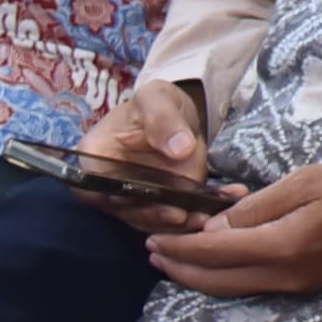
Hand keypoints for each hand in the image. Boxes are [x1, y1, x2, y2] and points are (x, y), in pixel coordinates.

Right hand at [72, 81, 228, 232]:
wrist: (175, 116)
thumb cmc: (156, 104)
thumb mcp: (158, 99)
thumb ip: (164, 121)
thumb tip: (180, 150)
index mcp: (95, 158)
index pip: (96, 191)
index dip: (126, 203)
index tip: (159, 204)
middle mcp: (110, 186)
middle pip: (131, 211)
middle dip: (164, 217)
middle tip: (195, 215)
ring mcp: (137, 201)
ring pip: (155, 221)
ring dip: (185, 222)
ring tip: (213, 213)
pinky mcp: (161, 207)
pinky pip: (178, 218)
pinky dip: (202, 212)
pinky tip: (226, 201)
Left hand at [146, 161, 321, 298]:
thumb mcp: (307, 182)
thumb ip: (258, 207)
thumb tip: (217, 229)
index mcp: (281, 247)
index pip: (215, 252)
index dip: (181, 248)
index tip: (154, 239)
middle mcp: (285, 276)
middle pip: (218, 280)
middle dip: (181, 269)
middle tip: (152, 255)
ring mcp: (297, 285)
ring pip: (234, 288)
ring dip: (200, 277)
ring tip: (174, 264)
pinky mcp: (308, 285)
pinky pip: (254, 287)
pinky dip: (226, 278)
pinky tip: (217, 267)